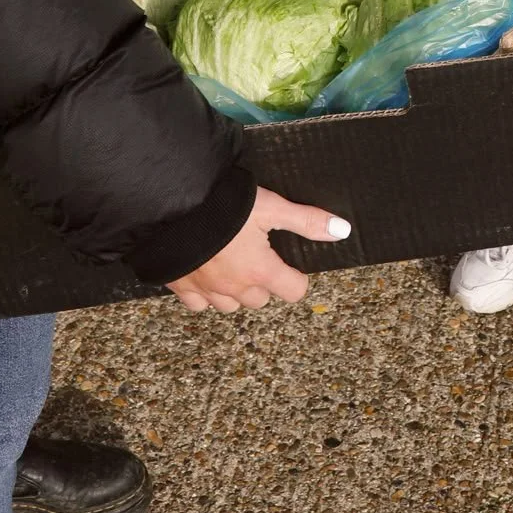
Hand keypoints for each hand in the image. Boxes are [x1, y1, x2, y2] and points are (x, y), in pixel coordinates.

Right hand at [167, 187, 351, 313]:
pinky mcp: (181, 287)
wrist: (170, 207)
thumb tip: (342, 231)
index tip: (292, 266)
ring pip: (230, 306)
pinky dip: (205, 294)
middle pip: (261, 299)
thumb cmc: (223, 206)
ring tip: (235, 266)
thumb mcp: (271, 207)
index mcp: (260, 271)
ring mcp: (207, 290)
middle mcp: (235, 288)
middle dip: (265, 282)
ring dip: (237, 291)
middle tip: (260, 257)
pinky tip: (207, 274)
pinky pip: (198, 304)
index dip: (297, 277)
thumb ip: (306, 221)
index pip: (294, 291)